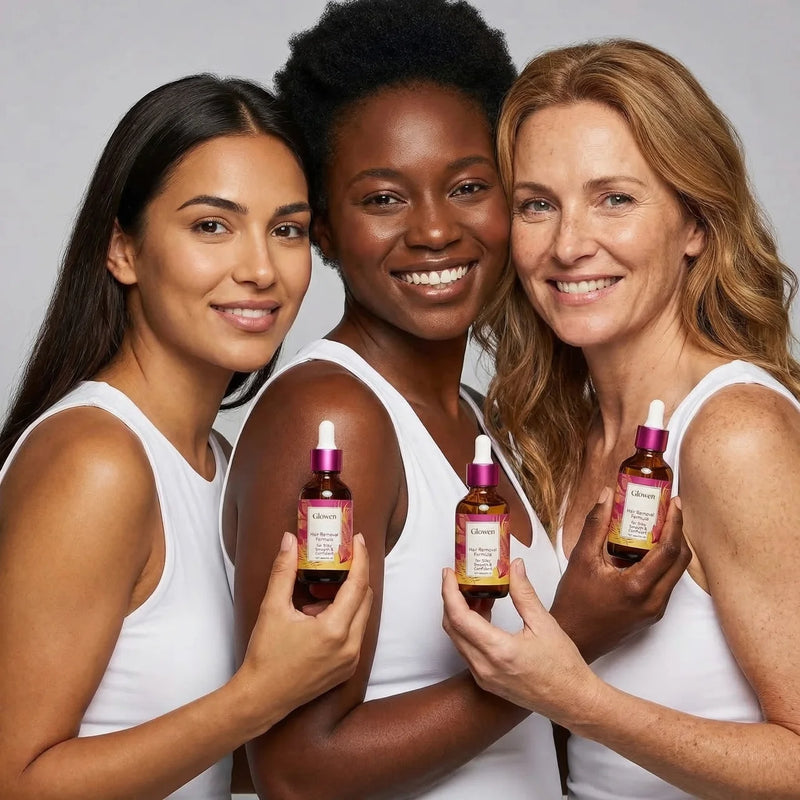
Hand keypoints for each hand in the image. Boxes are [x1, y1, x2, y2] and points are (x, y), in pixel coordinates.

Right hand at [236, 532, 372, 726]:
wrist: (261, 698)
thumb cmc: (266, 655)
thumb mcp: (272, 608)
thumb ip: (284, 571)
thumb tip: (289, 540)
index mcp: (335, 630)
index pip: (358, 584)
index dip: (360, 558)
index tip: (357, 540)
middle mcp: (350, 646)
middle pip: (365, 598)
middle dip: (354, 575)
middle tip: (338, 560)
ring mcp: (351, 660)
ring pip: (361, 616)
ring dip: (347, 598)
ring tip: (316, 596)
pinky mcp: (347, 669)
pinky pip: (355, 634)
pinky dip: (343, 618)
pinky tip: (317, 617)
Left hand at [442, 560, 597, 724]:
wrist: (572, 701)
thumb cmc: (563, 667)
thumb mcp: (544, 624)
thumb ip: (524, 593)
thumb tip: (514, 567)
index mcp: (498, 651)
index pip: (459, 617)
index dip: (449, 591)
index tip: (449, 573)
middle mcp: (484, 667)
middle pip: (452, 627)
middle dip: (451, 599)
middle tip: (460, 579)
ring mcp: (483, 677)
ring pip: (458, 639)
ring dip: (461, 614)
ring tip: (478, 593)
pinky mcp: (486, 681)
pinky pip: (467, 651)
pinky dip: (469, 629)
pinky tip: (484, 614)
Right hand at [551, 489, 689, 661]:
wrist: (573, 637)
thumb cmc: (574, 603)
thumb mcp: (581, 558)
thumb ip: (596, 525)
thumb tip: (606, 497)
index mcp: (638, 586)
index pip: (669, 549)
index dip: (675, 522)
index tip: (673, 503)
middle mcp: (653, 601)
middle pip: (680, 560)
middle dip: (678, 531)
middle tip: (668, 510)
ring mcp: (655, 609)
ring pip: (676, 572)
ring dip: (671, 547)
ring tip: (657, 526)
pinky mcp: (652, 613)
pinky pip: (666, 583)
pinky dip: (663, 563)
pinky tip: (645, 550)